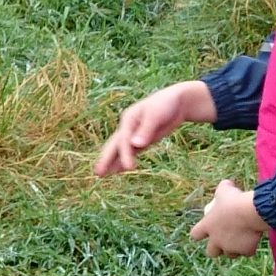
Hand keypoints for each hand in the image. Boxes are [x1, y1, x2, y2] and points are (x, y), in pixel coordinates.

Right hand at [93, 80, 214, 176]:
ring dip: (112, 161)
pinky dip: (124, 160)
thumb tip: (136, 145)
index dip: (125, 154)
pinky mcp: (143, 139)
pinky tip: (119, 169)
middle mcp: (128, 127)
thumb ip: (146, 130)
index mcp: (129, 119)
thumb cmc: (166, 103)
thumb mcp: (155, 114)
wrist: (177, 101)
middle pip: (115, 145)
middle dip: (106, 158)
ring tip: (102, 174)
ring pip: (120, 149)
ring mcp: (134, 134)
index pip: (124, 140)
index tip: (129, 168)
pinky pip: (131, 151)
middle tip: (98, 173)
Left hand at [190, 181, 268, 257]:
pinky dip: (250, 247)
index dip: (199, 233)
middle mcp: (217, 240)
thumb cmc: (234, 200)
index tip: (206, 231)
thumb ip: (223, 188)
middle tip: (224, 241)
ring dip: (234, 249)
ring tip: (242, 238)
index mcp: (208, 226)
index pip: (195, 234)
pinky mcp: (245, 250)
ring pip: (230, 254)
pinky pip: (247, 252)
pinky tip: (254, 238)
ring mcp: (231, 247)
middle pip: (211, 252)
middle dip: (217, 248)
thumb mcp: (224, 190)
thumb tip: (226, 184)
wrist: (251, 212)